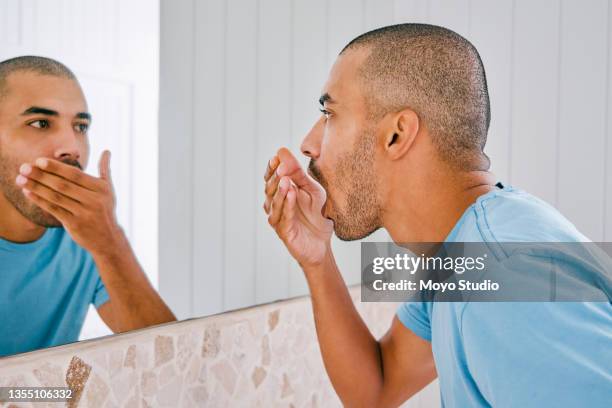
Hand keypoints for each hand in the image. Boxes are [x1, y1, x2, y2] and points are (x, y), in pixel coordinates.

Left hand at [16, 150, 123, 255]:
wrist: (108, 239)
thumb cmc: (105, 210)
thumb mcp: (108, 190)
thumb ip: (105, 169)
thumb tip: (107, 151)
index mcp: (101, 189)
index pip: (75, 175)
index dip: (56, 167)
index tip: (39, 160)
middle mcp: (93, 200)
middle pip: (63, 185)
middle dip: (41, 175)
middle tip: (24, 167)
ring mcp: (84, 213)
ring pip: (56, 197)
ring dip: (36, 187)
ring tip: (21, 179)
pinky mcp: (75, 224)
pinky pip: (54, 210)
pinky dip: (40, 201)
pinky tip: (28, 193)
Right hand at [263, 147, 333, 267]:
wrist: (323, 242)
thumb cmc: (316, 213)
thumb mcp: (312, 189)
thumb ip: (298, 173)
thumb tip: (282, 151)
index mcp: (279, 192)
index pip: (270, 177)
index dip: (272, 168)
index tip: (276, 157)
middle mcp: (273, 204)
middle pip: (269, 188)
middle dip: (275, 177)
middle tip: (282, 168)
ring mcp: (277, 218)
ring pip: (274, 202)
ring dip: (279, 191)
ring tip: (286, 180)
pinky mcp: (284, 231)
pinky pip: (285, 216)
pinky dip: (288, 205)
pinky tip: (291, 194)